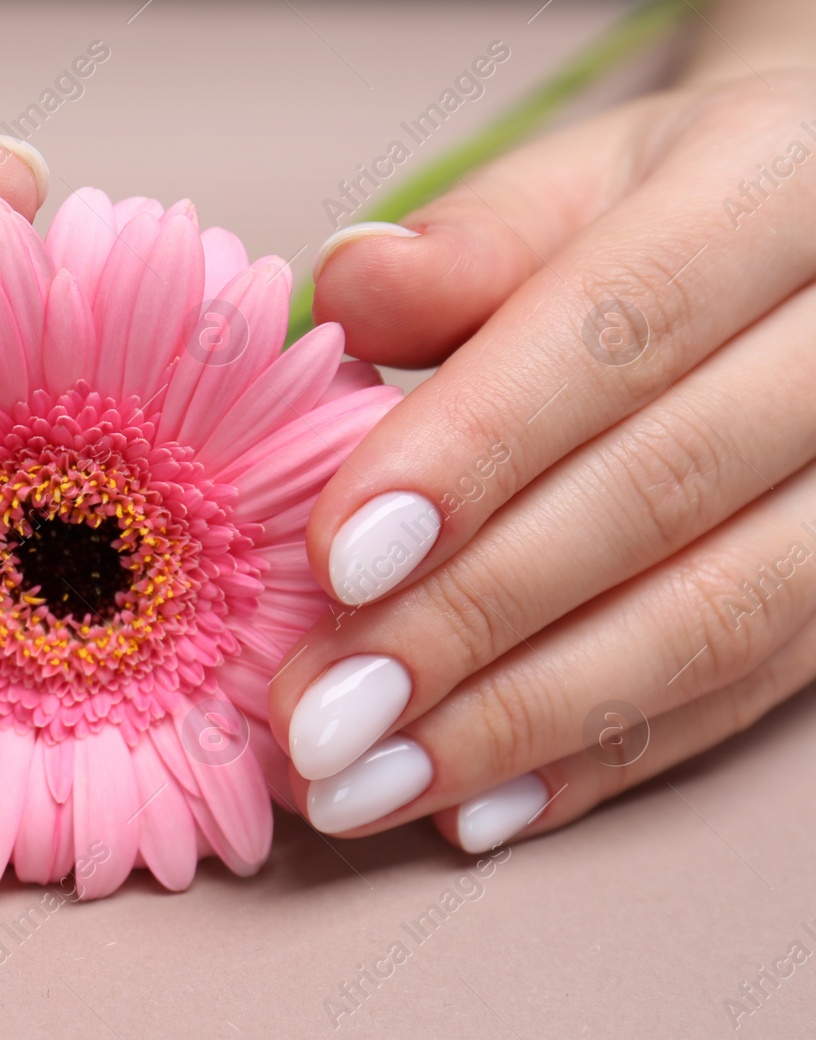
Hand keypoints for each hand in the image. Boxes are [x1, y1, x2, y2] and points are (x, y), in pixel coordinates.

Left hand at [269, 63, 815, 851]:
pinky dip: (602, 758)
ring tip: (365, 786)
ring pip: (715, 620)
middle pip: (659, 496)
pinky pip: (745, 691)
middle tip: (317, 717)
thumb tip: (347, 283)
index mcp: (776, 189)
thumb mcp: (579, 181)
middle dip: (469, 621)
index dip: (473, 452)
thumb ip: (471, 239)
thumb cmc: (664, 210)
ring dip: (520, 724)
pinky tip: (477, 809)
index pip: (616, 329)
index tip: (334, 560)